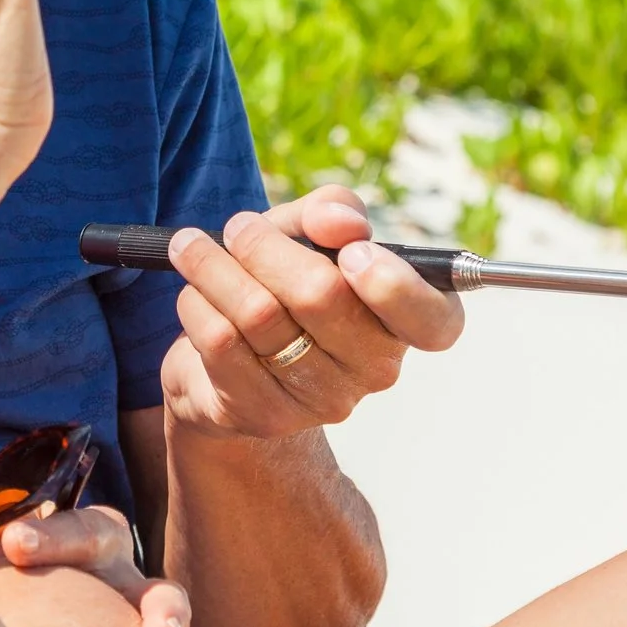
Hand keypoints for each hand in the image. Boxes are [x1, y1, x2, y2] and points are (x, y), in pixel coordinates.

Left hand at [0, 506, 251, 626]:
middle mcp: (106, 568)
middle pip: (116, 549)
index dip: (46, 531)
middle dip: (102, 561)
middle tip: (94, 589)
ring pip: (163, 606)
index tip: (12, 543)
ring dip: (170, 621)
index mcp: (66, 543)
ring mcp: (136, 611)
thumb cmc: (2, 615)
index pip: (64, 525)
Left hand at [160, 185, 464, 440]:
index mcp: (406, 321)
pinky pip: (221, 343)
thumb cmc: (285, 281)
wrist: (228, 356)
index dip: (396, 287)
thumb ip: (332, 211)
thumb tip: (342, 222)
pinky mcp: (267, 415)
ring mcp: (322, 400)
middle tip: (237, 227)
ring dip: (214, 268)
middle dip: (264, 246)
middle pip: (321, 296)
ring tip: (190, 247)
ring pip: (260, 316)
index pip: (436, 321)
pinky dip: (197, 304)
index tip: (352, 253)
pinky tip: (193, 292)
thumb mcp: (310, 233)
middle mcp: (376, 368)